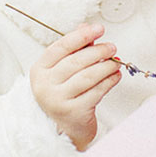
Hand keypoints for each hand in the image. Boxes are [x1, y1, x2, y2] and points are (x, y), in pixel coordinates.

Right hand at [30, 23, 120, 150]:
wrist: (60, 130)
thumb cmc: (62, 96)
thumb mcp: (61, 71)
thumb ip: (73, 49)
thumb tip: (86, 27)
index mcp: (40, 70)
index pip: (61, 47)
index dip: (81, 36)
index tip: (98, 29)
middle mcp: (45, 85)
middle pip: (75, 61)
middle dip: (97, 51)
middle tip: (111, 47)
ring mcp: (58, 100)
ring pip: (88, 76)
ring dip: (106, 66)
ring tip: (115, 62)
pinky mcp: (74, 112)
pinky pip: (96, 92)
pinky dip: (109, 82)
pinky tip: (115, 76)